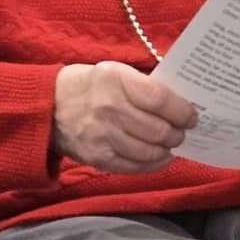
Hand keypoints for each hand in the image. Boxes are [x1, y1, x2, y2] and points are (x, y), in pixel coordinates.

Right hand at [53, 62, 198, 174]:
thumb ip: (144, 86)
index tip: (191, 116)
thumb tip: (179, 104)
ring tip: (170, 144)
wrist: (48, 107)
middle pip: (158, 129)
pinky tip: (159, 158)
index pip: (160, 100)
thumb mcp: (114, 72)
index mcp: (116, 80)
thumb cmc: (89, 85)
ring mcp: (103, 136)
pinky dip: (153, 164)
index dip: (182, 111)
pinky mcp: (98, 158)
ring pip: (149, 151)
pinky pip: (134, 167)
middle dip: (177, 133)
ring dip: (166, 149)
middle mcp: (109, 109)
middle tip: (181, 132)